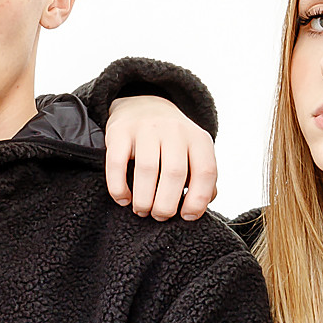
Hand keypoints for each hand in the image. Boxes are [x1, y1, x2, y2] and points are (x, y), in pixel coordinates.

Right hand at [104, 95, 217, 220]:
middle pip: (174, 173)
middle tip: (160, 216)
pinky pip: (117, 164)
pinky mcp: (121, 131)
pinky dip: (119, 187)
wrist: (144, 105)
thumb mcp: (194, 154)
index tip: (186, 216)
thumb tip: (196, 209)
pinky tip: (123, 199)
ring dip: (144, 200)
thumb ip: (201, 180)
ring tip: (142, 210)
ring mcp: (147, 128)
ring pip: (147, 169)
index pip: (205, 171)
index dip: (197, 200)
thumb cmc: (172, 142)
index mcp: (198, 139)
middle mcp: (175, 130)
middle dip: (166, 205)